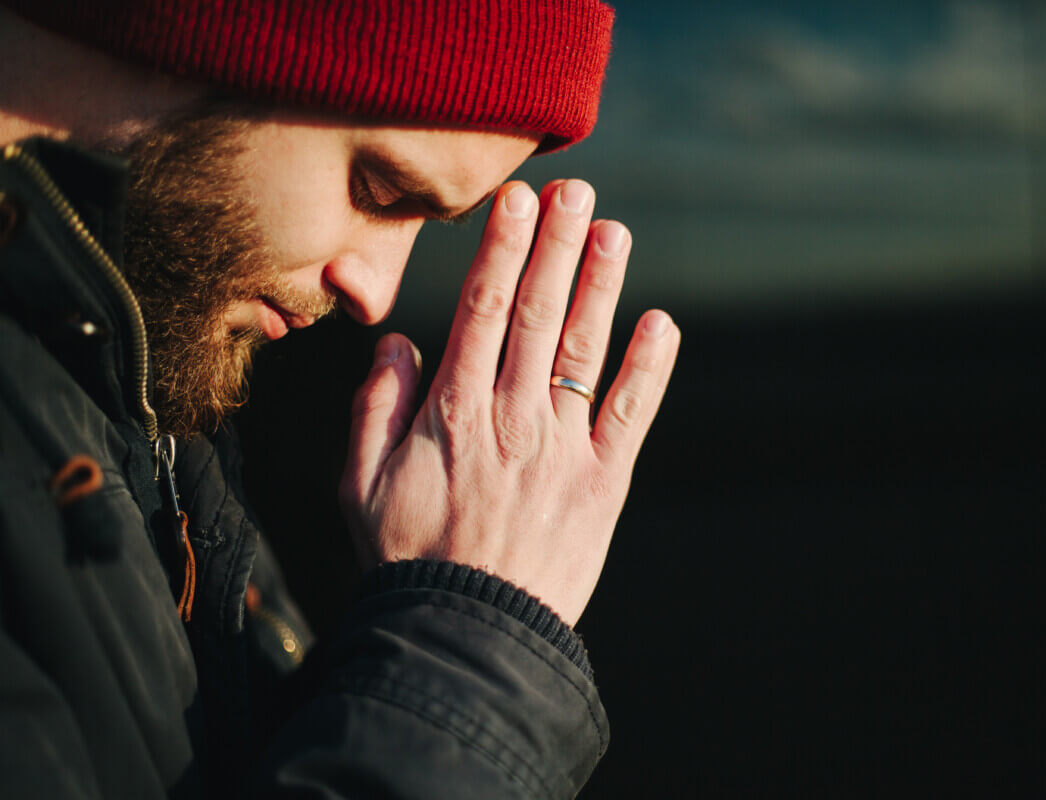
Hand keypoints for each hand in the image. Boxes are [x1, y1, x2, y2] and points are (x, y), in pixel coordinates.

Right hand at [339, 179, 679, 625]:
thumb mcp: (360, 484)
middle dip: (556, 245)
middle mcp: (512, 416)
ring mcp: (563, 447)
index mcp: (452, 412)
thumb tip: (396, 341)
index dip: (503, 250)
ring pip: (585, 348)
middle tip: (574, 191)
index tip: (517, 202)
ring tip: (614, 231)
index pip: (482, 311)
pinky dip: (649, 367)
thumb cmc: (407, 559)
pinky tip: (661, 323)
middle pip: (539, 313)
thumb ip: (374, 406)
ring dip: (601, 285)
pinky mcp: (603, 482)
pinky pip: (631, 413)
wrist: (466, 633)